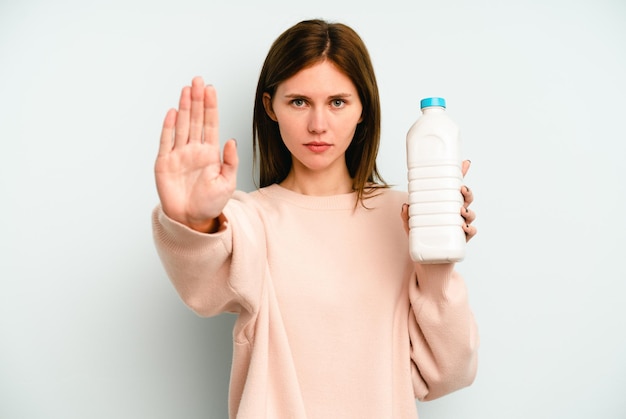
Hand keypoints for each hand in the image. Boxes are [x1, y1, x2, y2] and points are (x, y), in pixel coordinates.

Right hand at [155, 77, 237, 231]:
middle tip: (198, 80)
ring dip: (184, 107)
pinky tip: (172, 112)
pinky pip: (166, 141)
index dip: (210, 106)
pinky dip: (168, 127)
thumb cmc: (211, 203)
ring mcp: (179, 154)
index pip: (210, 124)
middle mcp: (194, 150)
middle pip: (195, 119)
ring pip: (182, 125)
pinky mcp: (165, 163)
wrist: (191, 219)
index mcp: (210, 153)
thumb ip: (230, 162)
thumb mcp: (227, 183)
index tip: (211, 89)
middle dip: (197, 100)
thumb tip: (232, 140)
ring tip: (186, 89)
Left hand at [401, 159, 476, 241]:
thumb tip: (405, 205)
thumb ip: (407, 215)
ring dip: (469, 211)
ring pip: (470, 214)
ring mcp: (460, 226)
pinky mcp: (462, 240)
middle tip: (462, 189)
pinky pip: (471, 232)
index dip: (461, 175)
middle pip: (466, 199)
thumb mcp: (411, 225)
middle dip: (467, 192)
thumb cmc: (423, 239)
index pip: (454, 188)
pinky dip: (470, 229)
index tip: (465, 163)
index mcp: (445, 205)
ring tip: (461, 211)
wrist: (429, 261)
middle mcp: (455, 214)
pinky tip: (464, 228)